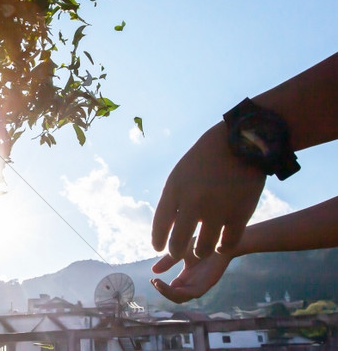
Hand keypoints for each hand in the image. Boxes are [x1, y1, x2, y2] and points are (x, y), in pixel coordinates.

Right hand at [151, 239, 233, 302]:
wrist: (222, 236)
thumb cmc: (203, 242)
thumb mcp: (180, 251)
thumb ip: (168, 261)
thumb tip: (153, 271)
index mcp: (186, 277)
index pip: (172, 288)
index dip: (161, 287)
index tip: (152, 278)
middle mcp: (193, 283)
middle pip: (176, 296)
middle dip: (163, 291)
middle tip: (154, 282)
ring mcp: (201, 284)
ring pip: (183, 297)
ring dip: (169, 293)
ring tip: (158, 284)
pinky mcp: (208, 282)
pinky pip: (193, 293)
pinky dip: (180, 292)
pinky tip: (170, 285)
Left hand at [152, 122, 264, 259]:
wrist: (238, 143)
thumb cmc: (205, 159)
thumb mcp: (180, 174)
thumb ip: (173, 200)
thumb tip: (167, 228)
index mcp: (174, 189)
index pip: (159, 224)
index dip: (157, 240)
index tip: (158, 248)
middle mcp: (192, 202)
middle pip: (177, 242)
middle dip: (175, 252)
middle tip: (177, 254)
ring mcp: (216, 209)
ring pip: (203, 248)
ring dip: (200, 252)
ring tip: (200, 250)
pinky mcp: (240, 213)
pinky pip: (228, 243)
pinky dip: (222, 247)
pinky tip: (219, 245)